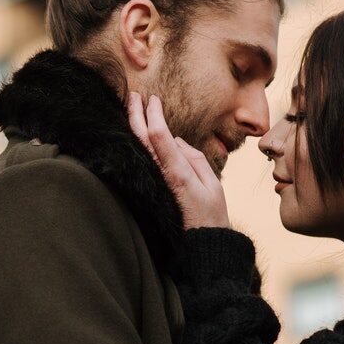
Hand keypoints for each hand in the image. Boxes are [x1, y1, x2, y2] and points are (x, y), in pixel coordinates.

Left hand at [127, 92, 229, 228]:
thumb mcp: (213, 185)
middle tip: (133, 94)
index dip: (153, 115)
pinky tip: (135, 135)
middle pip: (142, 140)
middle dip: (136, 114)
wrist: (201, 248)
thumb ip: (195, 159)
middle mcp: (162, 177)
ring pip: (139, 150)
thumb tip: (176, 141)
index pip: (159, 137)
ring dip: (133, 127)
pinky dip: (137, 145)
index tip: (152, 99)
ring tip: (131, 107)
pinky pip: (142, 162)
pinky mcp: (153, 190)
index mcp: (178, 173)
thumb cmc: (211, 217)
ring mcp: (155, 184)